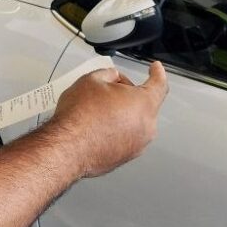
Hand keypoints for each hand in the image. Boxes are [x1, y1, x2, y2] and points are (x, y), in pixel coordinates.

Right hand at [46, 62, 166, 178]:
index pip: (159, 84)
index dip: (157, 73)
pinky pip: (126, 138)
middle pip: (145, 104)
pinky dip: (116, 130)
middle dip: (129, 94)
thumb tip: (112, 77)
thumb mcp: (91, 80)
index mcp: (143, 103)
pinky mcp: (125, 157)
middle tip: (108, 90)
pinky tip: (97, 127)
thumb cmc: (80, 117)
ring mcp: (137, 145)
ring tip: (98, 110)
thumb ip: (108, 74)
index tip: (156, 69)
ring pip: (135, 122)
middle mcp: (146, 126)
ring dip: (122, 114)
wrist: (67, 148)